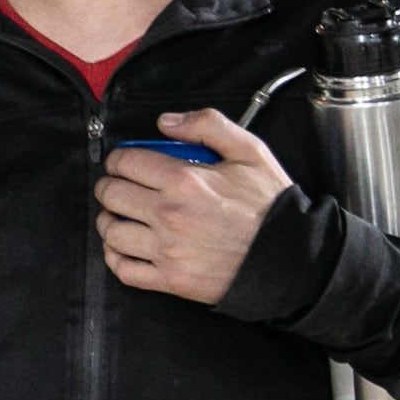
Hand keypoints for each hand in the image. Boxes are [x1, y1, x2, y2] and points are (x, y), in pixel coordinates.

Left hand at [94, 109, 292, 305]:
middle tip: (118, 186)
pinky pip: (123, 269)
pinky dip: (115, 257)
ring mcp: (167, 249)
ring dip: (108, 220)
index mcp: (185, 181)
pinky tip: (123, 246)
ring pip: (111, 232)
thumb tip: (166, 121)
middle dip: (109, 186)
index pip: (125, 163)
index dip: (118, 159)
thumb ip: (208, 125)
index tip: (123, 163)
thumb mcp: (250, 152)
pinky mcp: (170, 278)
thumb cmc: (270, 205)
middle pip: (111, 195)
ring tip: (119, 215)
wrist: (292, 256)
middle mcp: (169, 214)